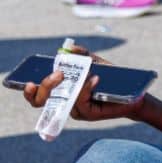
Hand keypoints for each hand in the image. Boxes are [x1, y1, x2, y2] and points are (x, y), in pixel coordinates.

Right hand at [22, 47, 143, 122]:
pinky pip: (82, 102)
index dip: (29, 91)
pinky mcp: (89, 114)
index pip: (38, 95)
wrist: (134, 93)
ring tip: (84, 73)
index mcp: (62, 91)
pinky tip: (95, 78)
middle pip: (42, 101)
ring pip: (64, 101)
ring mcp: (77, 110)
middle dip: (45, 86)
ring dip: (72, 85)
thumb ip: (83, 55)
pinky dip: (86, 89)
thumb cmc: (112, 79)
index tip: (27, 81)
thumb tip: (69, 48)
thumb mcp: (97, 63)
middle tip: (59, 73)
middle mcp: (66, 103)